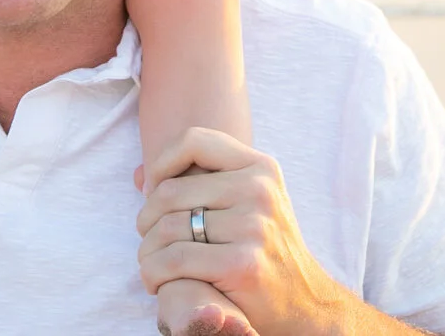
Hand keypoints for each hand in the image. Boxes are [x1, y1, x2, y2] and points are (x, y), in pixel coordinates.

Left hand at [136, 128, 354, 335]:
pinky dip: (154, 273)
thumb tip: (139, 175)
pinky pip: (175, 260)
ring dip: (147, 251)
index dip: (161, 161)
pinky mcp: (242, 264)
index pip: (194, 140)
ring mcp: (254, 227)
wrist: (305, 304)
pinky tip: (156, 283)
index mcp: (261, 168)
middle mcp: (260, 190)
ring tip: (150, 264)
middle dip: (146, 219)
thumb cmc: (264, 251)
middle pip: (171, 191)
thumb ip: (198, 186)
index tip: (153, 191)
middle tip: (147, 240)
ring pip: (168, 228)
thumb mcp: (246, 206)